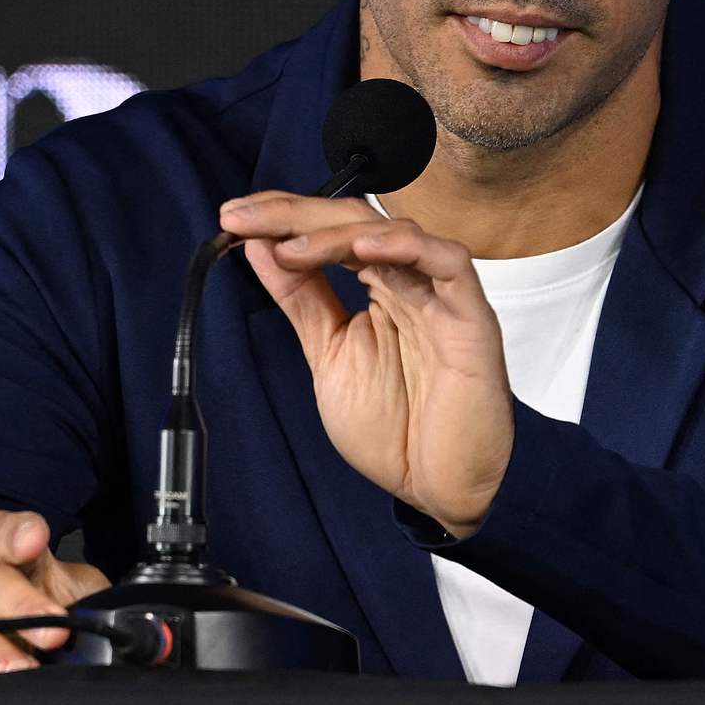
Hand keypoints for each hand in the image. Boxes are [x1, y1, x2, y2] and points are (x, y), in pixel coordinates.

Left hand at [221, 192, 512, 536]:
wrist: (438, 490)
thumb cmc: (396, 429)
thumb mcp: (329, 354)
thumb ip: (302, 299)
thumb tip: (261, 248)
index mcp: (381, 288)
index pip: (332, 232)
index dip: (283, 218)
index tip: (232, 218)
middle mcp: (412, 282)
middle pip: (357, 221)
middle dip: (295, 214)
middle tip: (242, 218)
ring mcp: (443, 296)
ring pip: (395, 233)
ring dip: (337, 233)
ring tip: (288, 247)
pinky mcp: (472, 318)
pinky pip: (448, 262)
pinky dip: (405, 247)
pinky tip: (362, 249)